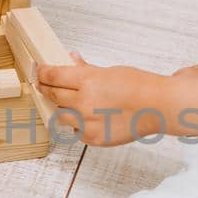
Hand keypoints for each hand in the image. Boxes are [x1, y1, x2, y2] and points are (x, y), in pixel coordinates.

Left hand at [38, 53, 197, 145]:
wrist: (159, 107)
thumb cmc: (140, 86)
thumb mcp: (110, 71)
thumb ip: (87, 69)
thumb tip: (71, 59)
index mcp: (88, 81)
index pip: (53, 76)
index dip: (42, 73)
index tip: (39, 71)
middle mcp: (84, 103)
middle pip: (53, 95)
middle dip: (46, 89)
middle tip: (43, 85)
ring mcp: (88, 123)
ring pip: (61, 115)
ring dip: (62, 108)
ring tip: (67, 102)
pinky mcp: (94, 138)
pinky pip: (76, 131)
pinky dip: (78, 124)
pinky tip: (86, 118)